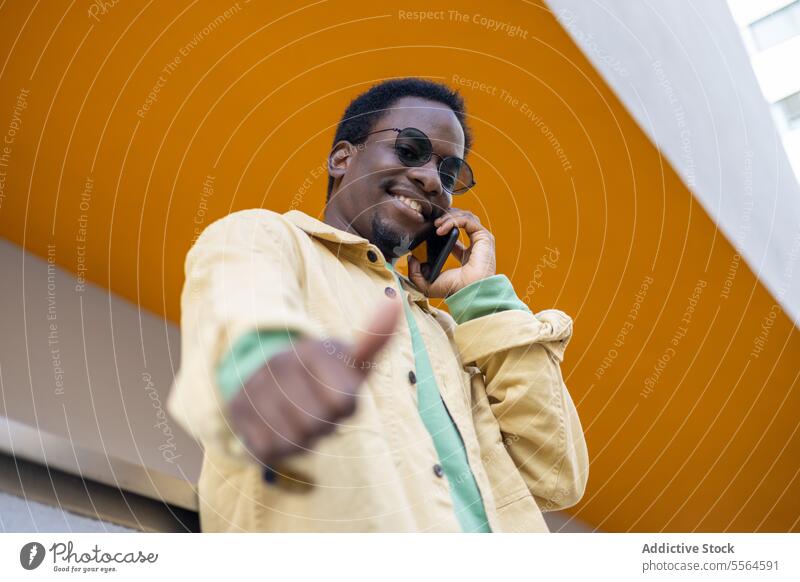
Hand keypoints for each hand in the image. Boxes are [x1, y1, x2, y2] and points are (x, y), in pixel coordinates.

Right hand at [227, 298, 401, 466]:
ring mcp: (256, 388)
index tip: (334, 391)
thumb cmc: (318, 374)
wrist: (262, 375)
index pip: (344, 404)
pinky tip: (276, 428)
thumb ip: (373, 340)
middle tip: (313, 408)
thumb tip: (396, 303)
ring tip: (295, 417)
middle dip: (323, 425)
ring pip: (296, 440)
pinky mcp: (239, 413)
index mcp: (312, 350)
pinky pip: (270, 449)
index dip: (344, 408)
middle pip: (320, 425)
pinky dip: (278, 447)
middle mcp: (280, 365)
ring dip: (302, 438)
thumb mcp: (347, 358)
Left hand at [407, 208, 495, 297]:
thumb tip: (412, 258)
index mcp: (465, 255)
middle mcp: (474, 246)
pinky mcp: (484, 237)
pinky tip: (440, 229)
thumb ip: (415, 273)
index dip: (442, 226)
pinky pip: (467, 220)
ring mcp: (480, 240)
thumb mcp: (427, 284)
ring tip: (436, 224)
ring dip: (448, 217)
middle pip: (461, 220)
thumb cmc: (454, 290)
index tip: (430, 228)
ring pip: (465, 217)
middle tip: (432, 222)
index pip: (454, 234)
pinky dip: (452, 221)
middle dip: (445, 217)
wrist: (469, 292)